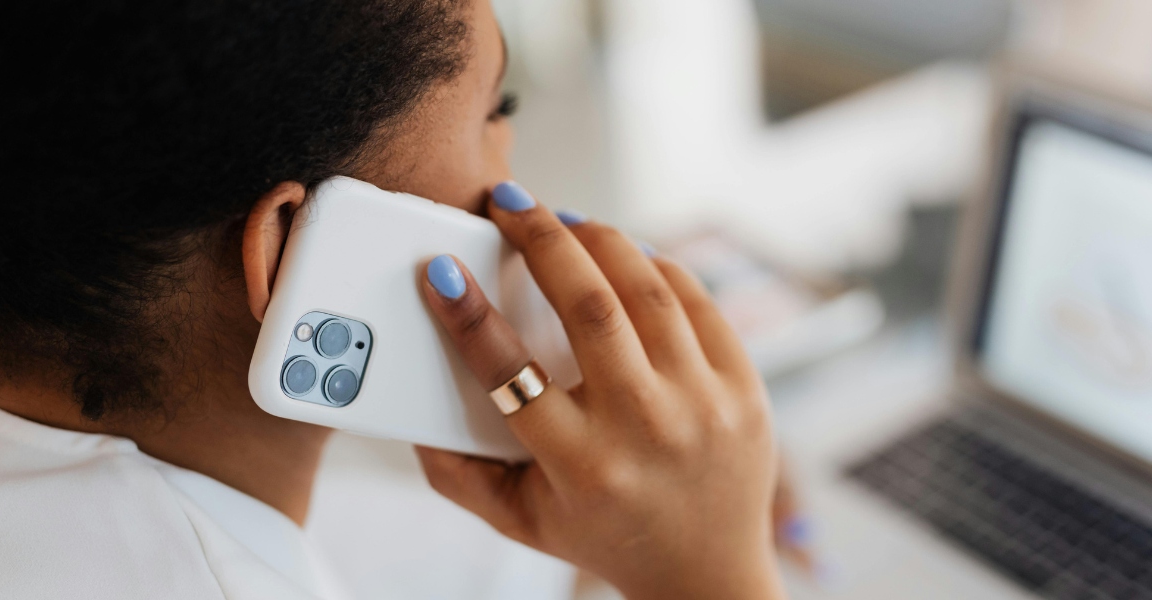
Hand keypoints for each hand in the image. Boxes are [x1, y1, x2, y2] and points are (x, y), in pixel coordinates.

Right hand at [415, 183, 784, 599]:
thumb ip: (458, 474)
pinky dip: (653, 264)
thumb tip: (408, 413)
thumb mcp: (520, 520)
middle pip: (587, 304)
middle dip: (538, 237)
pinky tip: (621, 254)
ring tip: (561, 220)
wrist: (707, 574)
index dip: (467, 314)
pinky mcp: (743, 386)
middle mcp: (645, 428)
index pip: (510, 373)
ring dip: (597, 237)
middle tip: (508, 203)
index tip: (441, 271)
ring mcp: (703, 403)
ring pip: (645, 287)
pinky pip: (694, 298)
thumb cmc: (603, 536)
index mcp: (581, 466)